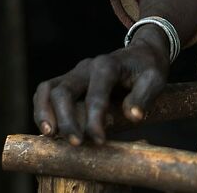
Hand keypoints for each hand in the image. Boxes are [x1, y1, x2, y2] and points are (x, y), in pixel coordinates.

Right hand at [32, 36, 169, 145]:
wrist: (142, 53)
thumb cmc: (148, 68)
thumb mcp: (155, 79)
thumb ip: (144, 96)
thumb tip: (133, 116)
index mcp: (108, 65)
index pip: (95, 94)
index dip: (95, 119)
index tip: (100, 141)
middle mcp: (87, 66)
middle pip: (65, 90)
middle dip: (67, 120)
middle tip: (75, 143)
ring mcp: (75, 73)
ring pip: (49, 88)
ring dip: (45, 113)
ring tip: (49, 135)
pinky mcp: (69, 80)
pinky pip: (47, 90)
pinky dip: (42, 108)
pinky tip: (47, 128)